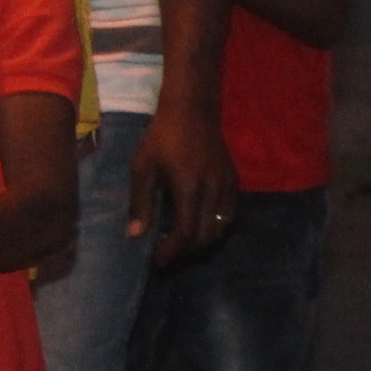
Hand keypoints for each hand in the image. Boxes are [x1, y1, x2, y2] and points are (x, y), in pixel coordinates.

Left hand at [130, 103, 239, 262]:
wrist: (192, 110)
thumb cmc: (162, 137)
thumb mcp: (143, 168)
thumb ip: (140, 203)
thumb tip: (136, 235)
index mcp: (189, 187)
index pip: (187, 231)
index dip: (173, 250)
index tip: (157, 259)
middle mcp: (213, 189)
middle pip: (208, 235)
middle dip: (188, 251)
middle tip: (168, 255)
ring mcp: (227, 184)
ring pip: (223, 226)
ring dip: (204, 240)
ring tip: (184, 243)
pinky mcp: (234, 180)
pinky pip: (230, 213)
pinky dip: (217, 226)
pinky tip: (201, 224)